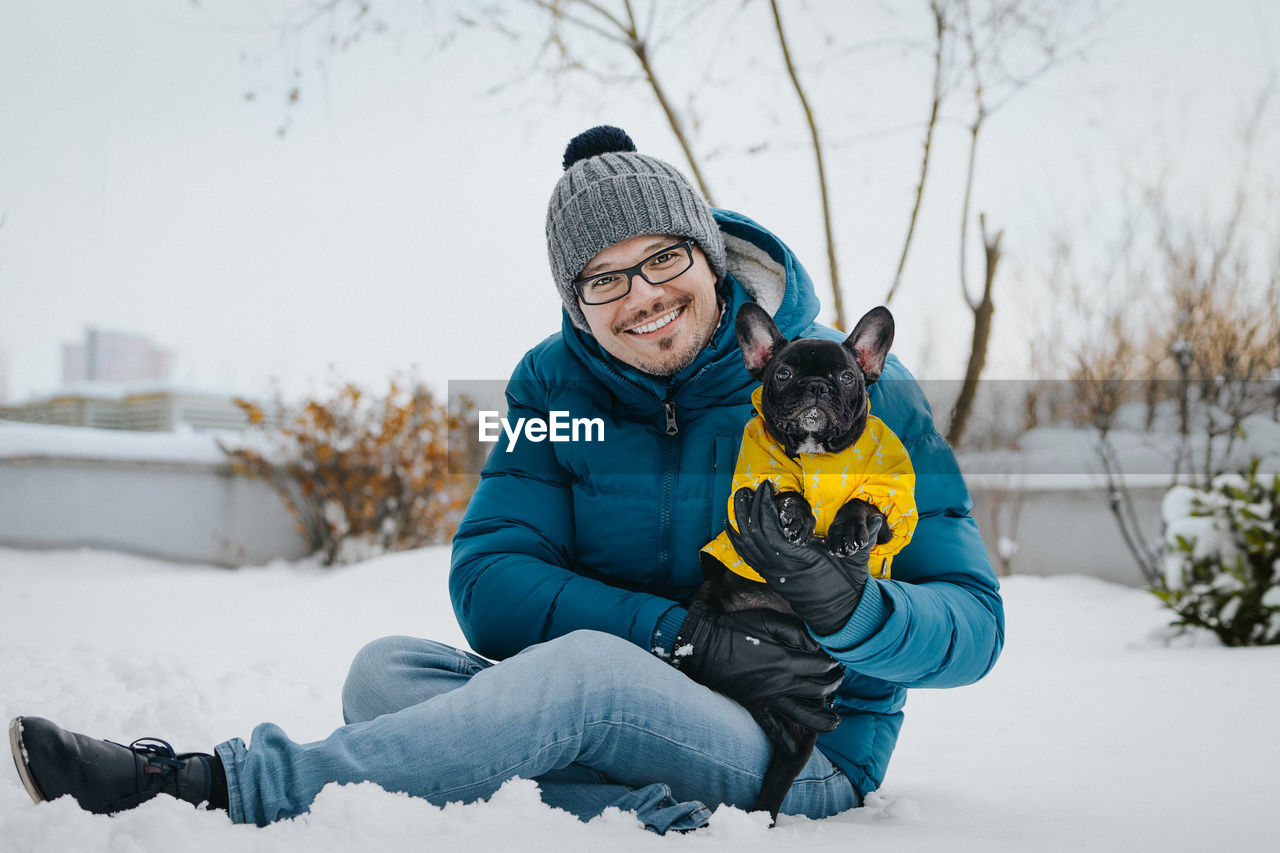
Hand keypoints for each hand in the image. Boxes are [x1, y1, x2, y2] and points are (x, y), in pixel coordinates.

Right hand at [672, 602, 842, 733]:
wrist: (705, 647)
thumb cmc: (735, 629)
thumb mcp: (766, 619)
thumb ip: (794, 630)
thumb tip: (817, 642)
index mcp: (786, 661)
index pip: (821, 666)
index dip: (833, 663)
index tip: (838, 659)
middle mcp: (781, 683)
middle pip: (818, 691)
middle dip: (833, 686)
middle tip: (839, 681)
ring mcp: (768, 699)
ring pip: (803, 716)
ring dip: (823, 720)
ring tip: (836, 721)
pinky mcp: (755, 707)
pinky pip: (772, 729)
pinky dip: (785, 741)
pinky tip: (795, 749)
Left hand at [726, 481, 881, 635]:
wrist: (839, 614)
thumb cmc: (846, 586)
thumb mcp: (856, 561)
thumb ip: (865, 538)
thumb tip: (879, 517)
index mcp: (800, 559)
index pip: (771, 530)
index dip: (765, 506)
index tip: (767, 487)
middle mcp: (780, 567)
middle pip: (753, 533)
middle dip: (748, 508)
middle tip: (748, 487)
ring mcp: (772, 573)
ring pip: (746, 543)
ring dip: (740, 519)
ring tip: (738, 498)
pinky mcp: (769, 576)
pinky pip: (746, 556)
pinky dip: (737, 539)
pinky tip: (731, 524)